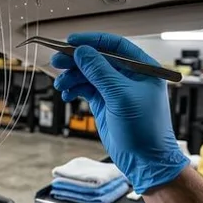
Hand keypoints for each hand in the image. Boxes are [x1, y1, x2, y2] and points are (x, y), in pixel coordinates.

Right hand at [52, 32, 187, 193]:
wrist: (145, 161)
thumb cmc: (145, 130)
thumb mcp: (121, 96)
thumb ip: (100, 71)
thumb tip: (82, 52)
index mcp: (142, 68)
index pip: (114, 46)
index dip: (92, 41)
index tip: (72, 41)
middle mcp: (128, 76)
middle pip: (98, 58)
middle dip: (77, 59)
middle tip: (57, 61)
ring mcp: (115, 89)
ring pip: (88, 74)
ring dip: (72, 76)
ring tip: (61, 84)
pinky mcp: (105, 103)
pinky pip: (86, 88)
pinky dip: (74, 89)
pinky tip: (67, 94)